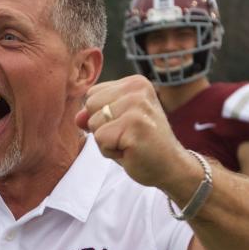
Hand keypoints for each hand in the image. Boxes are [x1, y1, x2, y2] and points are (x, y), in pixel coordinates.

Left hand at [76, 75, 195, 190]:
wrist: (171, 167)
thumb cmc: (142, 144)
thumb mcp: (117, 124)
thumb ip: (95, 115)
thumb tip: (78, 117)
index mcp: (135, 83)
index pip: (93, 94)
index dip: (101, 116)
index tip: (125, 126)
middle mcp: (137, 89)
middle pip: (90, 105)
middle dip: (101, 127)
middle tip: (127, 136)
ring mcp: (137, 106)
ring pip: (94, 123)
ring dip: (106, 141)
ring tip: (129, 143)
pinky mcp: (134, 126)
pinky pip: (100, 139)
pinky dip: (110, 152)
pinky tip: (130, 151)